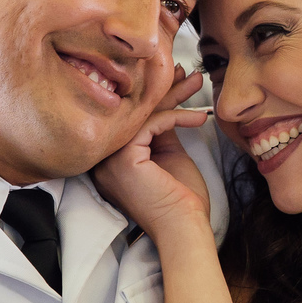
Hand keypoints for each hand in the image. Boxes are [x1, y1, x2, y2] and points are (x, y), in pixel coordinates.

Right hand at [93, 66, 210, 236]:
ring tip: (196, 84)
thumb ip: (162, 131)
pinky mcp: (124, 160)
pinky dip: (176, 116)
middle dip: (162, 89)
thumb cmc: (180, 201)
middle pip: (133, 112)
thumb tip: (165, 101)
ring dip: (173, 95)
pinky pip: (150, 124)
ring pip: (141, 114)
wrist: (185, 229)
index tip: (175, 78)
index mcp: (110, 159)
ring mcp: (109, 160)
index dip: (153, 95)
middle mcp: (103, 159)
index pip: (130, 117)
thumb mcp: (169, 155)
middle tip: (185, 73)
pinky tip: (198, 117)